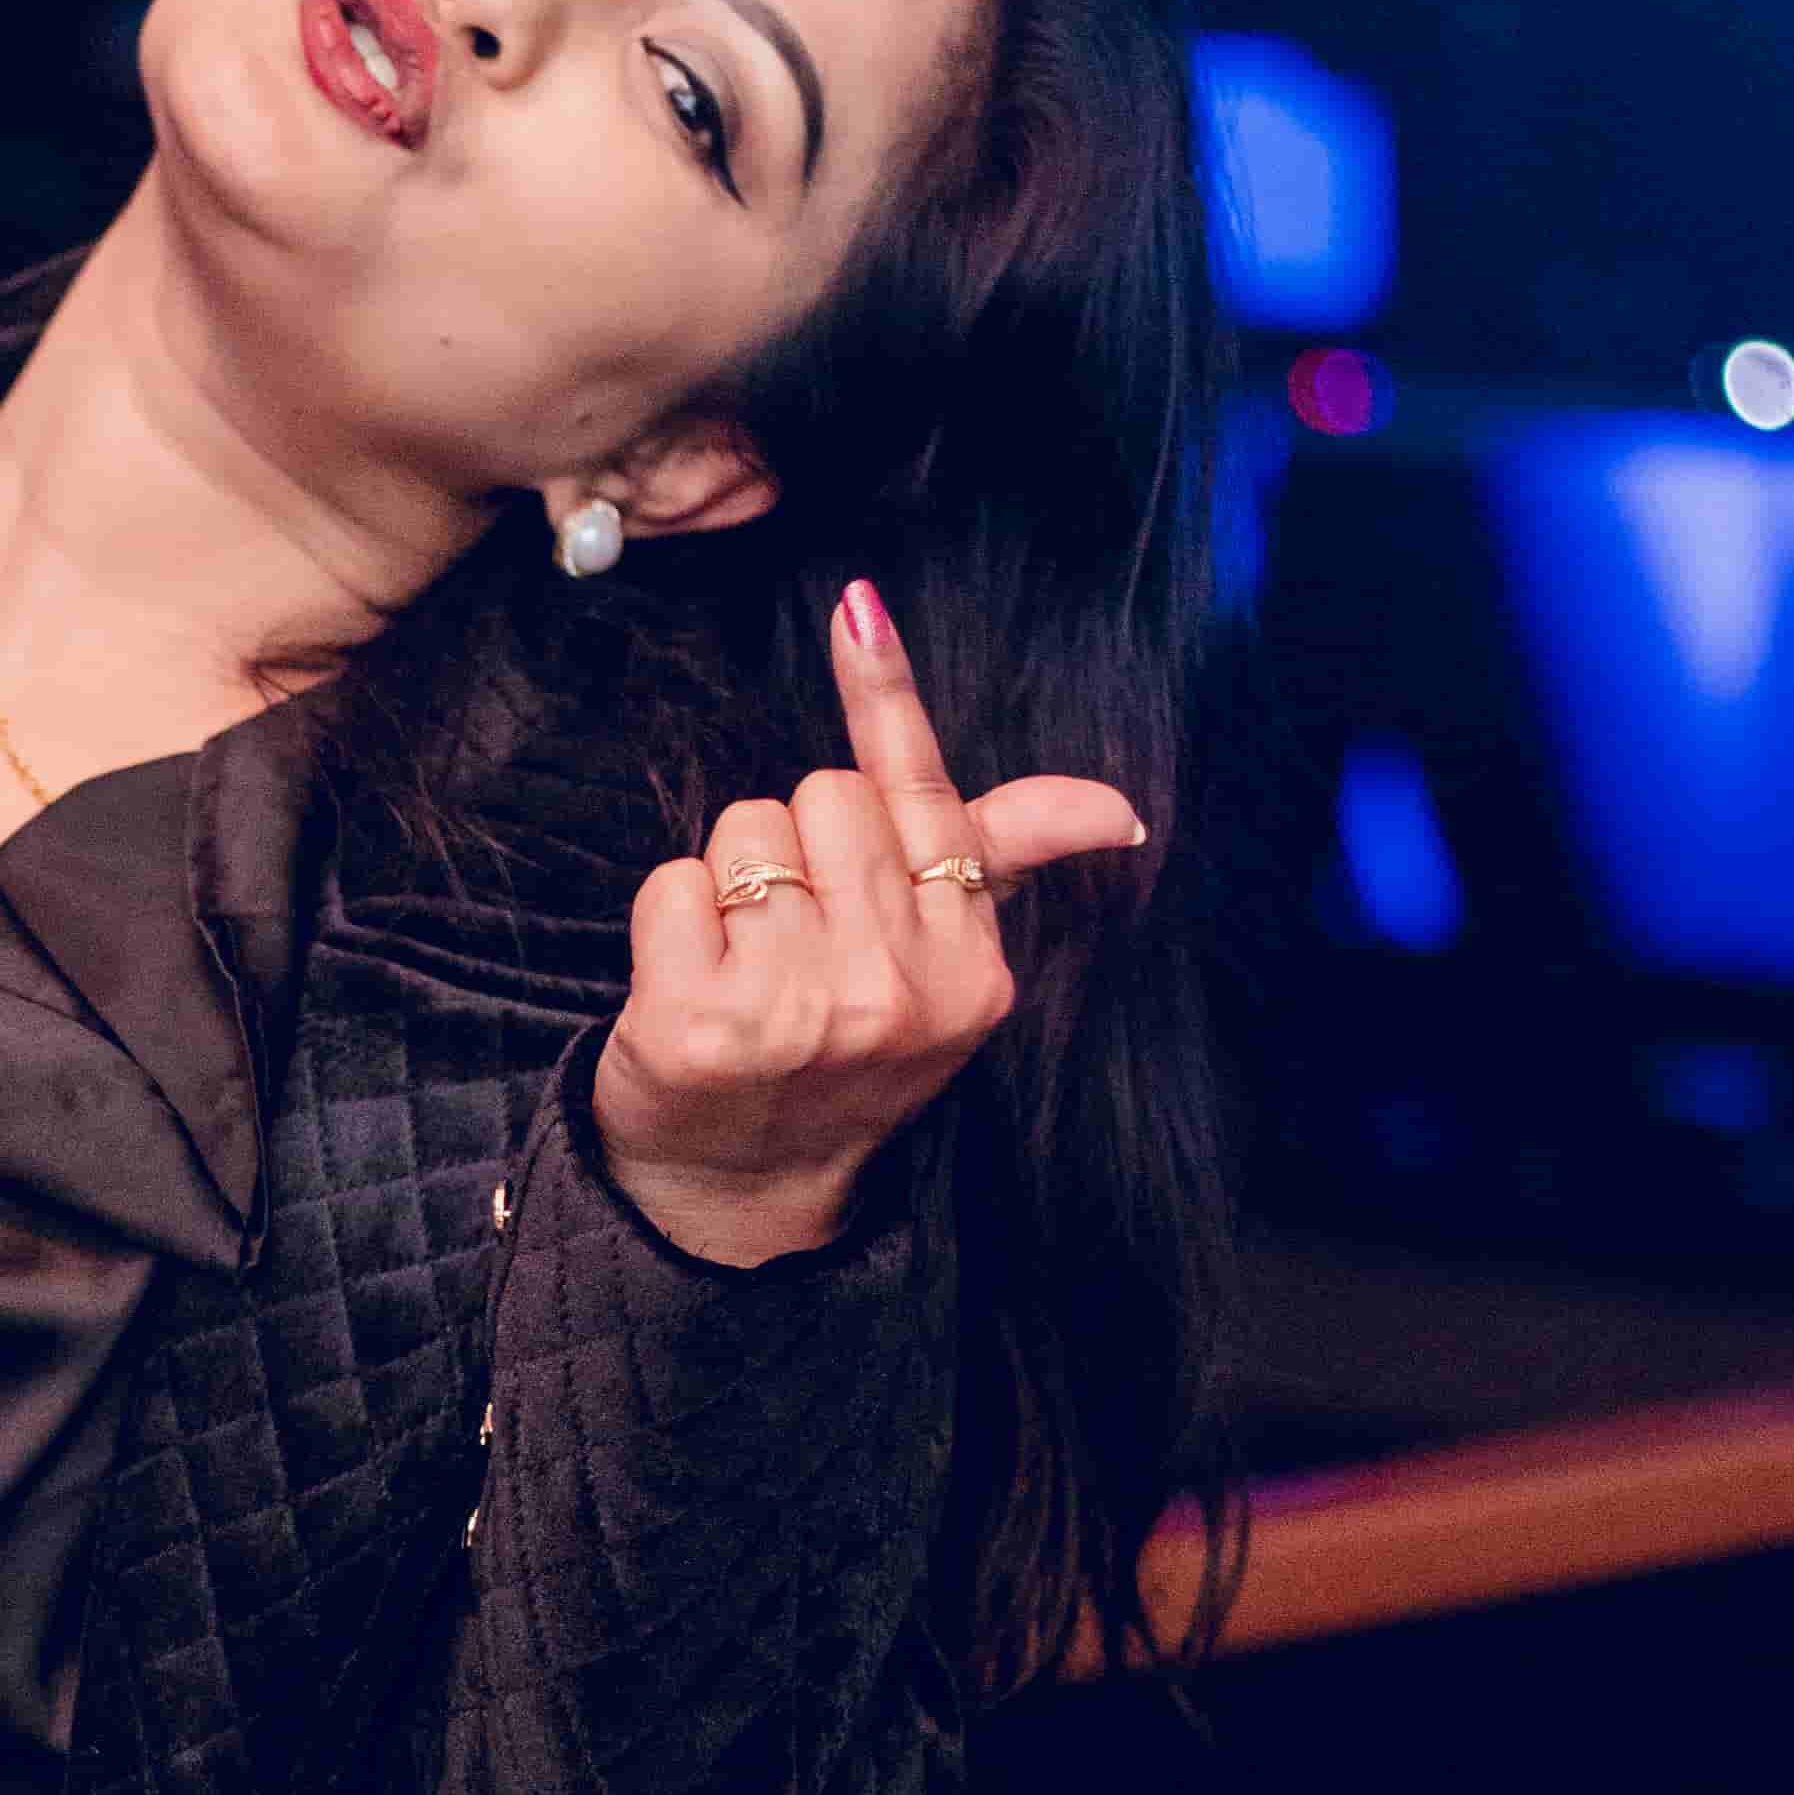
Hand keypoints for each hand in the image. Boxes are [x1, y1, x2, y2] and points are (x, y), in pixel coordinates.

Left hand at [590, 578, 1146, 1270]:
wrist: (745, 1187)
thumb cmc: (845, 1048)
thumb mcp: (943, 965)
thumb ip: (1007, 856)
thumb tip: (1123, 810)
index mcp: (969, 965)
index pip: (923, 794)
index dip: (884, 694)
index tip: (856, 607)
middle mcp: (892, 989)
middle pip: (822, 797)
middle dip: (801, 844)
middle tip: (799, 934)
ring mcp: (793, 1011)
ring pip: (745, 831)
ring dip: (732, 881)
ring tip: (748, 963)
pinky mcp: (695, 1026)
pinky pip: (672, 886)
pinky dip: (670, 923)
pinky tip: (695, 985)